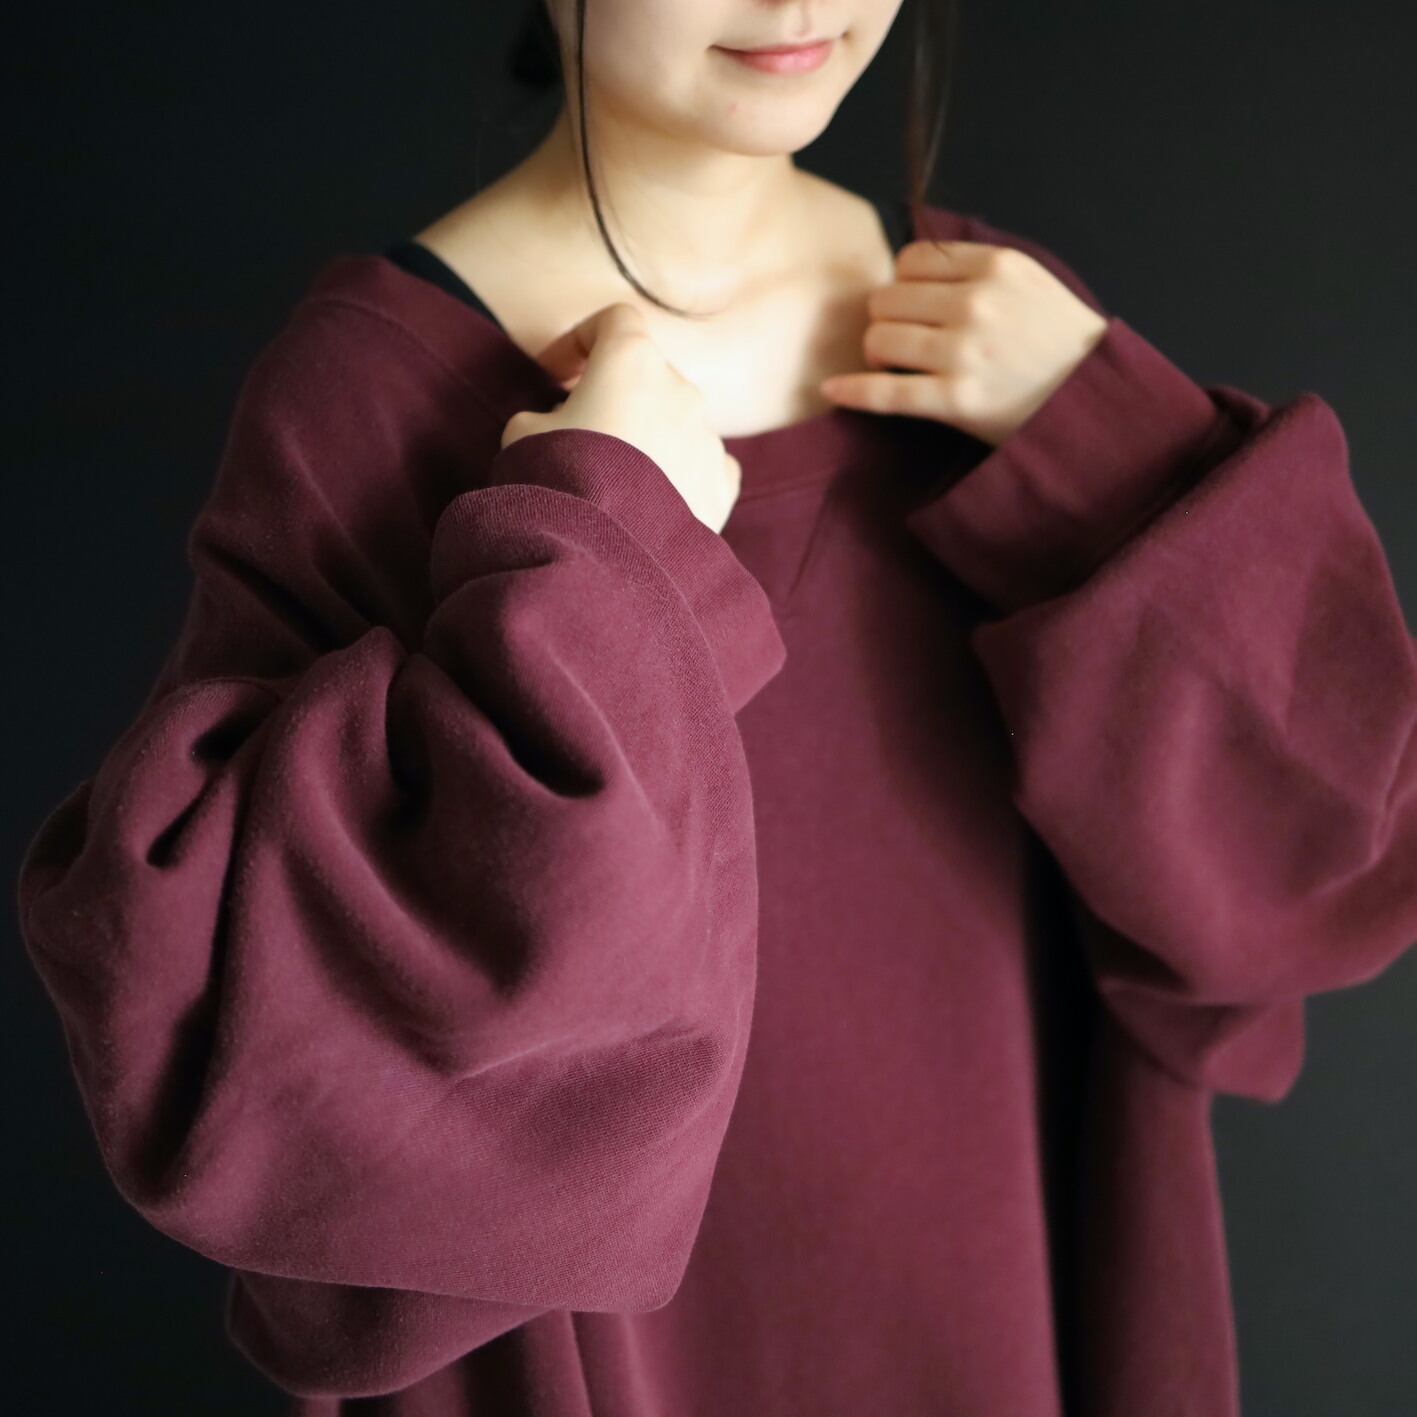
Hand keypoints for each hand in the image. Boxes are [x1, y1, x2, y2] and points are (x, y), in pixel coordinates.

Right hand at [504, 303, 742, 534]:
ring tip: (614, 480)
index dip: (580, 341)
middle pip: (648, 375)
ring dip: (649, 437)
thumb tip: (558, 424)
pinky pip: (703, 464)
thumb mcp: (522, 435)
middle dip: (615, 396)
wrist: (602, 557)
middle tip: (580, 434)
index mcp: (633, 361)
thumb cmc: (558, 483)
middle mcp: (681, 389)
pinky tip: (654, 501)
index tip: (555, 375)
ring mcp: (709, 437)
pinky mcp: (722, 485)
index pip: (615, 321)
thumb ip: (542, 414)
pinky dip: (681, 474)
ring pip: (677, 422)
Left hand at [817, 241, 1109, 447]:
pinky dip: (853, 390)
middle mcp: (976, 303)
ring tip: (893, 366)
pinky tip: (834, 389)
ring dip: (877, 354)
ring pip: (880, 339)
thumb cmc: (1056, 343)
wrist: (1094, 399)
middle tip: (901, 342)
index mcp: (994, 266)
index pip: (910, 260)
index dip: (903, 285)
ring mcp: (964, 353)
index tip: (913, 307)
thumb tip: (908, 267)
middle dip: (886, 320)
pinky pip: (885, 392)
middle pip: (886, 298)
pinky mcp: (956, 400)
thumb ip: (973, 269)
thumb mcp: (1027, 283)